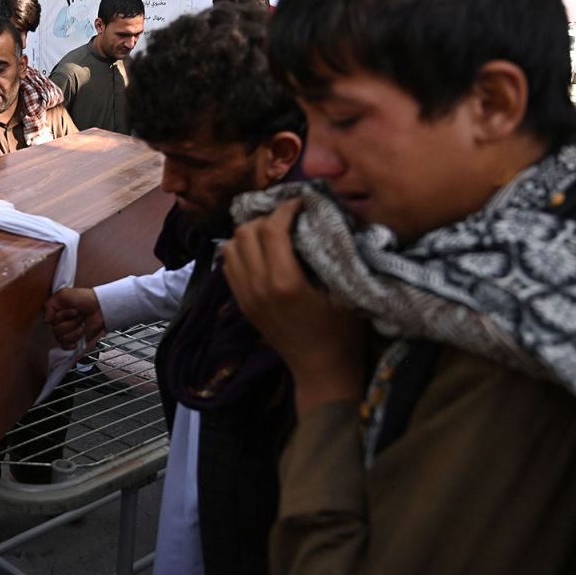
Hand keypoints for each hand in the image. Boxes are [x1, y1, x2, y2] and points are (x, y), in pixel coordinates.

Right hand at [44, 287, 104, 349]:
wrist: (100, 307)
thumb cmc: (84, 298)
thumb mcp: (63, 294)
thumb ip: (50, 305)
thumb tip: (46, 320)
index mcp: (56, 313)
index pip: (51, 321)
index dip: (63, 316)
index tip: (74, 310)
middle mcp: (60, 323)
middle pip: (56, 331)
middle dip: (71, 323)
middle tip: (80, 316)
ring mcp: (68, 332)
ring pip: (62, 339)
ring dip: (74, 332)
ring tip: (82, 325)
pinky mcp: (75, 340)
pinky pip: (65, 347)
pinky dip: (71, 344)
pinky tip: (77, 340)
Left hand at [221, 199, 368, 414]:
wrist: (321, 371)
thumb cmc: (343, 333)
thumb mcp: (347, 292)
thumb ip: (332, 255)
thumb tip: (326, 220)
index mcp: (285, 282)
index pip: (272, 229)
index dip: (285, 209)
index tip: (300, 203)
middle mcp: (258, 287)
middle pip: (246, 233)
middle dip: (266, 217)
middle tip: (287, 217)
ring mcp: (246, 297)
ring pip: (231, 247)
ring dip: (249, 233)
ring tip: (272, 231)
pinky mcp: (242, 304)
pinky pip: (228, 266)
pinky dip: (240, 251)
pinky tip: (261, 252)